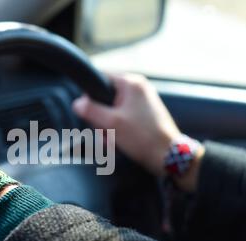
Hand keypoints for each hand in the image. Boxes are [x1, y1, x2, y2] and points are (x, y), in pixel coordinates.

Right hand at [73, 73, 203, 190]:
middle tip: (104, 133)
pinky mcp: (144, 115)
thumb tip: (77, 103)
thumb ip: (91, 111)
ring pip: (112, 111)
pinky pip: (122, 119)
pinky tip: (118, 143)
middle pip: (105, 98)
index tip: (89, 112)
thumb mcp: (111, 123)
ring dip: (107, 128)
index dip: (90, 95)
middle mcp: (138, 89)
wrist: (168, 156)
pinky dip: (117, 130)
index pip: (100, 78)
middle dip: (100, 119)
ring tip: (112, 141)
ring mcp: (142, 102)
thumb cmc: (143, 138)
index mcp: (131, 83)